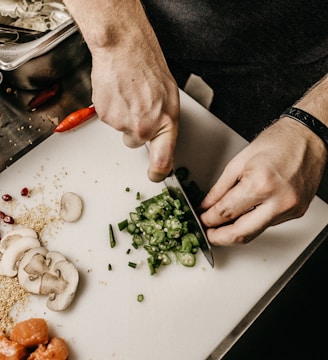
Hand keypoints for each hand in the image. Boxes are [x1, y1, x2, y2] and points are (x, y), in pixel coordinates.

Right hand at [89, 4, 178, 181]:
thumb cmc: (148, 68)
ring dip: (124, 117)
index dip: (158, 173)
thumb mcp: (169, 98)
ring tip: (129, 94)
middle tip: (139, 107)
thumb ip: (165, 124)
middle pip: (136, 143)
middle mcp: (144, 128)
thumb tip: (161, 142)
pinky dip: (113, 109)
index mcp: (165, 124)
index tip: (155, 176)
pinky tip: (118, 93)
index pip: (163, 162)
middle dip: (136, 130)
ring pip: (122, 130)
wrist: (124, 49)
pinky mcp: (105, 116)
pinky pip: (110, 119)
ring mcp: (122, 124)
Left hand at [200, 117, 326, 245]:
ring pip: (255, 233)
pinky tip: (243, 216)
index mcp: (260, 184)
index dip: (208, 220)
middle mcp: (278, 201)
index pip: (226, 213)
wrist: (307, 137)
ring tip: (221, 226)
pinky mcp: (296, 212)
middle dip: (219, 238)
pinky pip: (268, 224)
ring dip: (235, 232)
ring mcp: (290, 209)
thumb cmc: (277, 142)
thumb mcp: (239, 162)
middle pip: (241, 233)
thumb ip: (219, 188)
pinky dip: (252, 223)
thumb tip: (207, 206)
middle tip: (208, 234)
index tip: (202, 220)